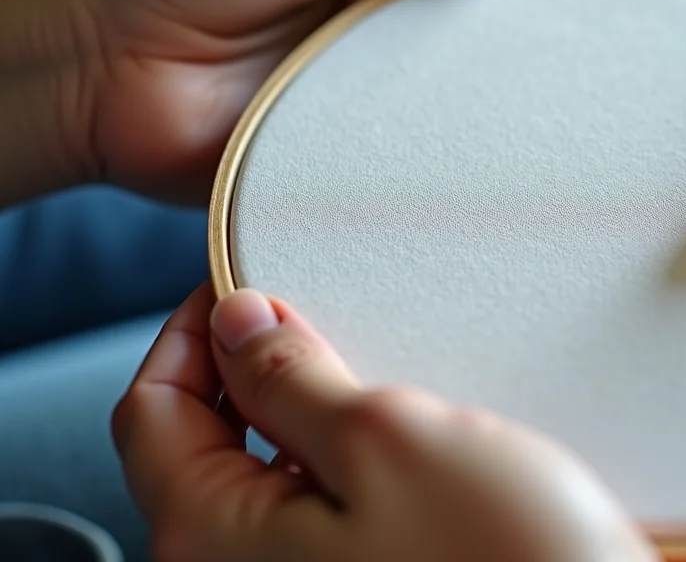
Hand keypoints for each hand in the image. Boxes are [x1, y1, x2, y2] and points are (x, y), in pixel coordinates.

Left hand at [62, 0, 605, 201]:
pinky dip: (461, 144)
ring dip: (509, 79)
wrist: (96, 59)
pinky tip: (511, 143)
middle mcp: (376, 11)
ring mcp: (368, 82)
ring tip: (581, 78)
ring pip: (459, 80)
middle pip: (477, 9)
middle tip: (607, 12)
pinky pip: (420, 145)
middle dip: (539, 9)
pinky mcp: (353, 147)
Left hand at [112, 284, 657, 561]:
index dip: (190, 331)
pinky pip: (319, 501)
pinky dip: (345, 451)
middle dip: (248, 366)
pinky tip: (402, 432)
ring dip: (305, 406)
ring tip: (369, 368)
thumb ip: (291, 379)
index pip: (149, 412)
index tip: (242, 284)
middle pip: (202, 441)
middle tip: (311, 314)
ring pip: (264, 468)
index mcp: (216, 538)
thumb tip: (238, 327)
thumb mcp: (387, 439)